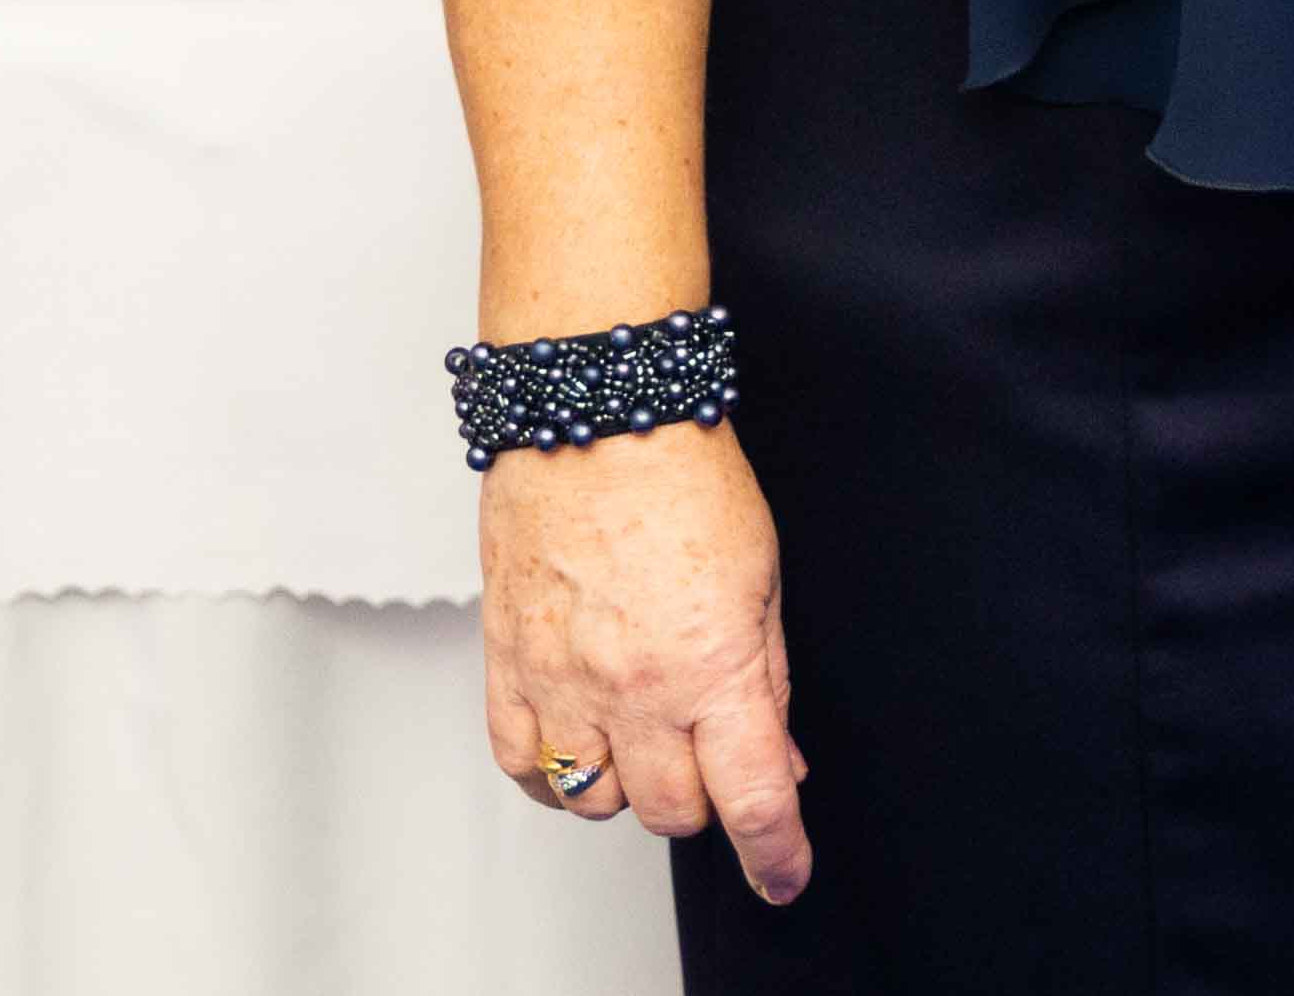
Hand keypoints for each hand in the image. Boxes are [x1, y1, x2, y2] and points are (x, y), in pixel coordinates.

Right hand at [480, 417, 813, 902]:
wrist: (598, 418)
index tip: (786, 875)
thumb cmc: (684, 481)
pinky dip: (552, 774)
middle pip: (672, 811)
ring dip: (631, 784)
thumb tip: (776, 757)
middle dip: (706, 798)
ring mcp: (562, 683)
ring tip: (647, 732)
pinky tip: (581, 744)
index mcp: (713, 666)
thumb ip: (768, 680)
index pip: (752, 798)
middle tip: (713, 755)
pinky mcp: (507, 666)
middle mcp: (634, 689)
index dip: (777, 854)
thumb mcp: (763, 582)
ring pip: (595, 801)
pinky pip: (521, 765)